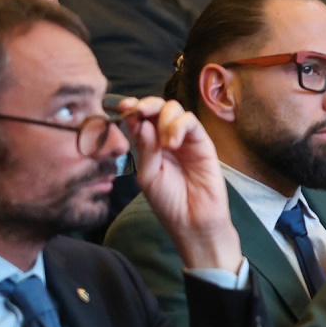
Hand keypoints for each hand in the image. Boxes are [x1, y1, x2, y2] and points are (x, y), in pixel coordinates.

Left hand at [118, 97, 242, 272]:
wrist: (192, 222)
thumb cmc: (168, 202)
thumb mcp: (147, 175)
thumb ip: (145, 148)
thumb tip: (141, 121)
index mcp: (150, 145)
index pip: (141, 118)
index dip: (132, 108)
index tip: (122, 107)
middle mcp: (167, 138)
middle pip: (158, 107)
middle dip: (147, 104)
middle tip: (139, 111)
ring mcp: (186, 139)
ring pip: (175, 110)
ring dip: (164, 119)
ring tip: (165, 144)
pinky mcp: (203, 143)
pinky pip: (191, 122)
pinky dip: (179, 126)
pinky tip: (173, 144)